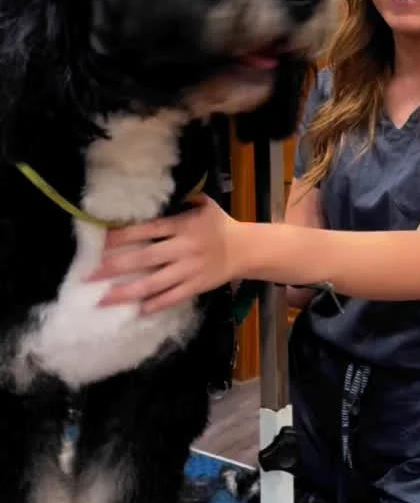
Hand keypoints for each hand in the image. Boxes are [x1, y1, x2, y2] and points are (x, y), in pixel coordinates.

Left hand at [87, 194, 242, 315]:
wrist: (246, 249)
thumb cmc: (220, 224)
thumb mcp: (204, 204)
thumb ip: (183, 198)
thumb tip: (157, 192)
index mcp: (183, 226)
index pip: (149, 230)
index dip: (124, 236)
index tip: (102, 242)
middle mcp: (184, 248)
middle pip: (145, 258)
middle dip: (116, 267)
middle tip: (91, 275)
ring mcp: (190, 270)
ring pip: (154, 283)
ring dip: (127, 292)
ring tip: (103, 299)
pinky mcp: (196, 287)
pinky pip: (173, 297)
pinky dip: (155, 305)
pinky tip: (136, 311)